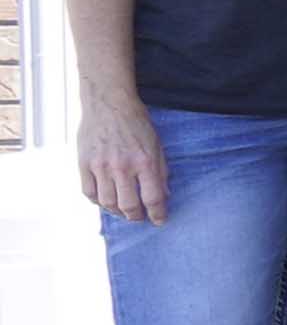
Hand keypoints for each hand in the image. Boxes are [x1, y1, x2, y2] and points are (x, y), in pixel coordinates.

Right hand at [75, 95, 163, 223]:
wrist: (108, 103)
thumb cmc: (137, 124)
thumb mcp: (157, 145)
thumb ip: (161, 171)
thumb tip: (163, 196)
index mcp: (145, 161)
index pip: (153, 198)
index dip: (158, 214)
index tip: (159, 220)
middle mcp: (122, 166)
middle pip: (128, 206)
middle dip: (136, 217)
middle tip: (140, 217)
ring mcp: (100, 166)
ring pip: (107, 203)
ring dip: (117, 211)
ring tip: (124, 211)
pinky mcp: (83, 163)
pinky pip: (89, 192)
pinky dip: (98, 202)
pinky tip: (105, 201)